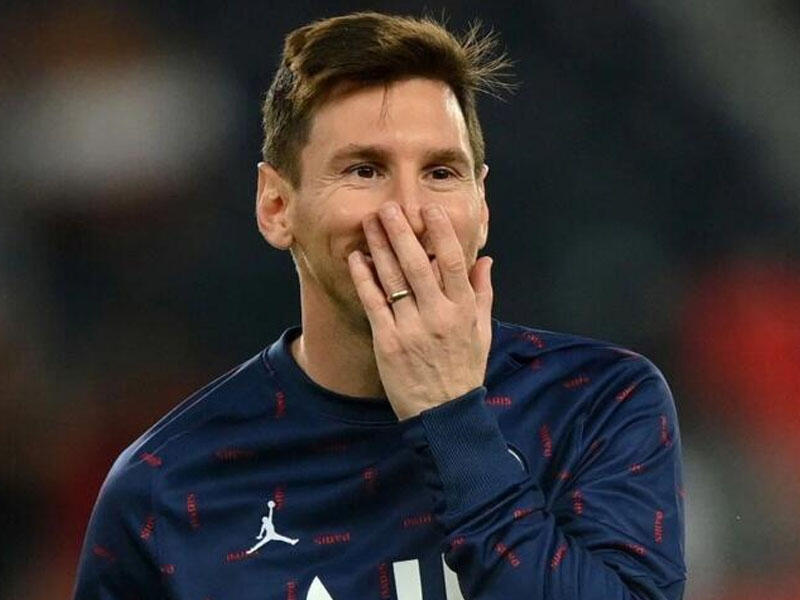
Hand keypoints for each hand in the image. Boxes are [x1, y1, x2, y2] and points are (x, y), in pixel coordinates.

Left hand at [347, 201, 492, 419]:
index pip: (452, 263)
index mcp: (463, 311)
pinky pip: (375, 303)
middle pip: (418, 265)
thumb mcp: (482, 333)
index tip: (429, 209)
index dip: (441, 233)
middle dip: (401, 232)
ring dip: (380, 247)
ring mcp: (411, 329)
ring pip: (393, 280)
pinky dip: (365, 279)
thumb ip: (482, 294)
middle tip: (388, 207)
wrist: (444, 415)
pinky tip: (357, 258)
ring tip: (369, 223)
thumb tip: (485, 260)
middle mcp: (438, 316)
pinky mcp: (388, 342)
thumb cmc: (463, 371)